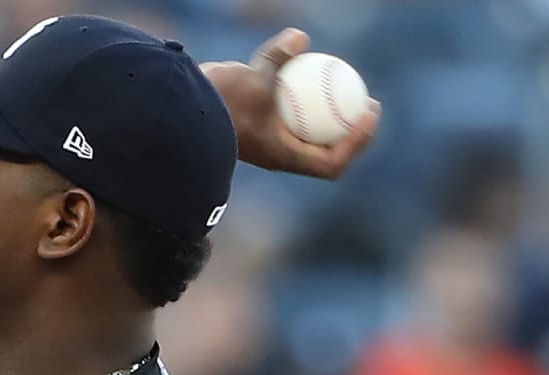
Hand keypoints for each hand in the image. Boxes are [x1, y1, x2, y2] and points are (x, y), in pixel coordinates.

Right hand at [202, 29, 379, 179]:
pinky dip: (301, 96)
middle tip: (367, 103)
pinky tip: (307, 68)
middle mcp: (277, 152)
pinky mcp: (256, 121)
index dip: (356, 144)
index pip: (330, 163)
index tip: (368, 116)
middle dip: (350, 130)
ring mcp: (267, 138)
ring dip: (328, 114)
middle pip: (325, 149)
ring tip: (346, 86)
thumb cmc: (220, 104)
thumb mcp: (253, 80)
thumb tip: (300, 36)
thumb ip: (277, 59)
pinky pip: (287, 111)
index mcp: (283, 157)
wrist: (180, 112)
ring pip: (307, 130)